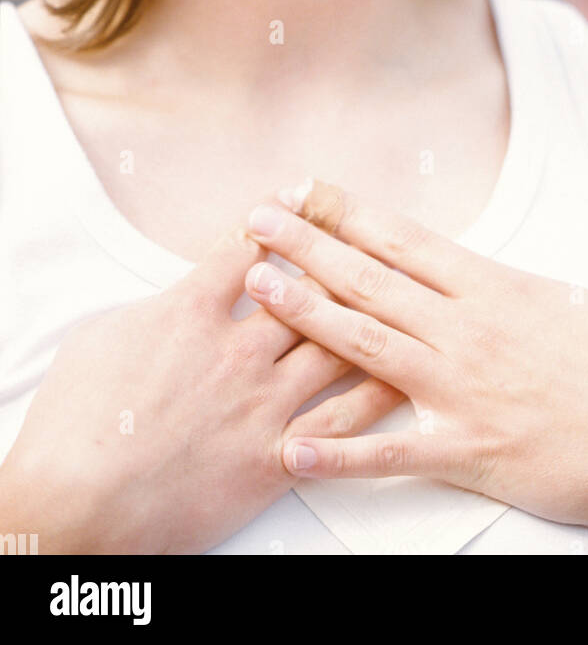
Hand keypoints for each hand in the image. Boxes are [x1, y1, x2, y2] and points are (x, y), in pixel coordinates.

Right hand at [0, 225, 402, 553]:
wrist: (79, 505)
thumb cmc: (74, 422)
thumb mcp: (100, 337)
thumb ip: (151, 308)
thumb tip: (172, 298)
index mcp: (190, 311)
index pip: (247, 248)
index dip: (275, 219)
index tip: (296, 199)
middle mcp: (237, 350)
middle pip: (308, 290)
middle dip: (338, 261)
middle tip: (365, 240)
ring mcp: (261, 404)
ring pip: (336, 346)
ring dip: (368, 321)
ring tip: (398, 301)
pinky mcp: (274, 459)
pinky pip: (340, 422)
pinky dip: (374, 398)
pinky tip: (397, 380)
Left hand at [244, 179, 587, 530]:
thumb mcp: (564, 300)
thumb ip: (501, 286)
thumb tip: (464, 268)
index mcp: (492, 286)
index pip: (402, 239)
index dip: (345, 212)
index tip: (303, 189)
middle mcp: (468, 328)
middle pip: (370, 278)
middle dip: (307, 244)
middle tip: (256, 220)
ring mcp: (463, 388)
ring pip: (367, 343)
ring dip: (306, 313)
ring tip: (258, 289)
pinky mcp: (469, 449)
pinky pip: (392, 452)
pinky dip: (339, 454)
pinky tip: (292, 449)